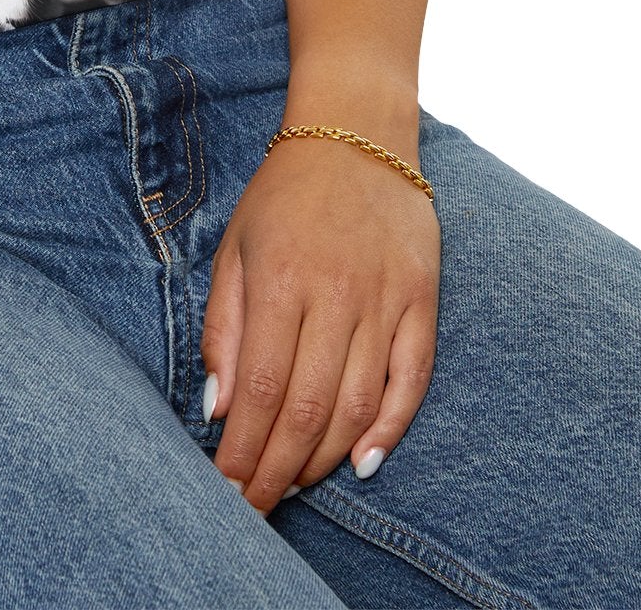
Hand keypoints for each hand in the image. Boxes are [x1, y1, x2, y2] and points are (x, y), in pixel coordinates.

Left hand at [201, 125, 440, 512]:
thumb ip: (224, 328)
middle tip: (256, 507)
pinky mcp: (423, 300)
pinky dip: (390, 428)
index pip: (261, 389)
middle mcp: (336, 294)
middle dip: (278, 469)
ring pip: (358, 404)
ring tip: (295, 485)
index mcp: (281, 280)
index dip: (244, 449)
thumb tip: (218, 407)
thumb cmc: (284, 195)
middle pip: (308, 408)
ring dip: (324, 458)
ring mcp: (385, 298)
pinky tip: (363, 462)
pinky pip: (412, 379)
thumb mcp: (235, 248)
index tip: (226, 489)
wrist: (356, 133)